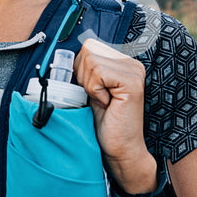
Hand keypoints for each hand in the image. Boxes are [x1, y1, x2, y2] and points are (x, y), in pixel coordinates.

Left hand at [73, 38, 156, 193]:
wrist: (119, 149)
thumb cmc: (104, 124)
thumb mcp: (90, 91)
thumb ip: (84, 71)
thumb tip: (62, 56)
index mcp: (121, 62)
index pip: (88, 47)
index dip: (80, 69)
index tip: (91, 91)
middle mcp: (131, 62)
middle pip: (89, 49)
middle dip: (83, 76)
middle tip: (97, 97)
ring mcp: (134, 71)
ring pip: (92, 60)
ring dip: (89, 85)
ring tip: (102, 101)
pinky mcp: (132, 82)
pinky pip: (98, 73)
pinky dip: (95, 90)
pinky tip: (107, 103)